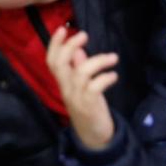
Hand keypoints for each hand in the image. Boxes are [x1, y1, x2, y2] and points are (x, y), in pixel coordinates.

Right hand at [45, 26, 119, 151]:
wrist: (94, 136)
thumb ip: (79, 69)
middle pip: (61, 64)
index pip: (52, 62)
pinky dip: (105, 78)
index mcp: (64, 83)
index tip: (62, 28)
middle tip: (84, 34)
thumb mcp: (83, 87)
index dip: (55, 45)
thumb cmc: (89, 106)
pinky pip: (94, 87)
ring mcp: (76, 98)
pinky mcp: (89, 105)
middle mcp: (66, 89)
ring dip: (98, 61)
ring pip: (81, 73)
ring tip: (113, 58)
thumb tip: (78, 51)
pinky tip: (114, 76)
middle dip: (70, 46)